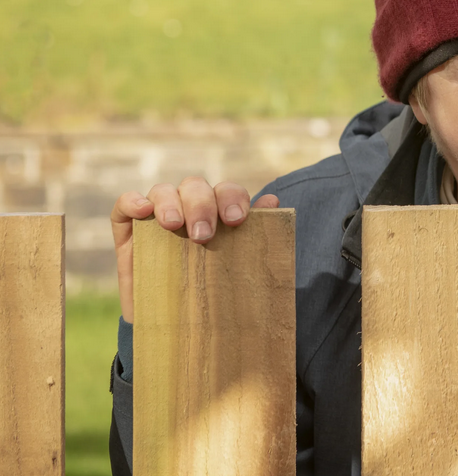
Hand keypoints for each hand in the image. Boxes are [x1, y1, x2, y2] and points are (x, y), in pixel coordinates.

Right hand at [109, 177, 278, 322]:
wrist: (174, 327)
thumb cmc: (211, 294)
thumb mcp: (234, 270)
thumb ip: (254, 237)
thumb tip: (274, 202)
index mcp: (219, 212)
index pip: (228, 191)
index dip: (233, 199)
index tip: (236, 221)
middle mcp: (189, 207)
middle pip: (196, 187)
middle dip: (202, 205)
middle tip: (203, 235)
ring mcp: (157, 215)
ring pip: (164, 190)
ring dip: (170, 203)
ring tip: (173, 225)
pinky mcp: (128, 228)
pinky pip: (126, 203)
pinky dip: (133, 201)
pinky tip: (144, 211)